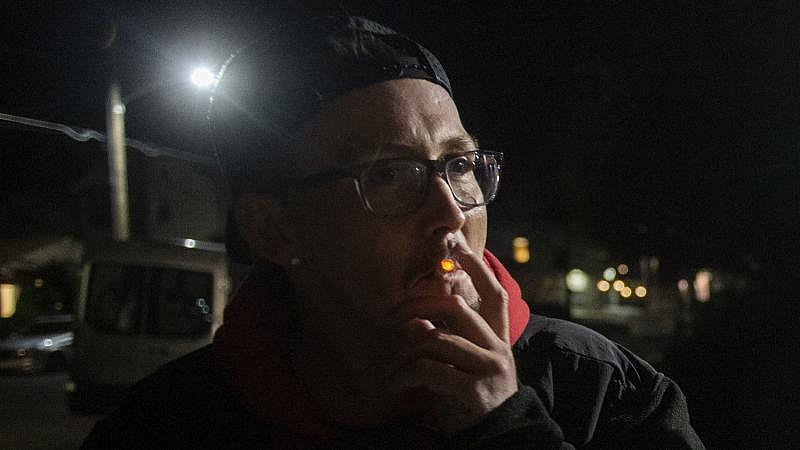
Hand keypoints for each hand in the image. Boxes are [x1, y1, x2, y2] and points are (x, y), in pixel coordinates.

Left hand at [389, 234, 516, 433]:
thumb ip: (451, 339)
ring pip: (437, 338)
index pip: (494, 293)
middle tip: (391, 316)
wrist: (500, 435)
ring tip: (389, 363)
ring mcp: (488, 367)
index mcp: (498, 337)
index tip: (457, 245)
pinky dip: (405, 375)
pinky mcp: (473, 388)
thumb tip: (417, 323)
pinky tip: (394, 384)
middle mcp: (497, 347)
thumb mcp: (469, 363)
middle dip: (419, 306)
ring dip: (404, 348)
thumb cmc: (476, 396)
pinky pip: (429, 369)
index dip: (477, 268)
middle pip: (457, 308)